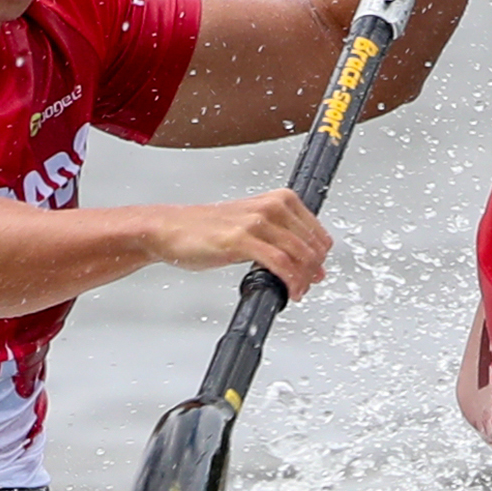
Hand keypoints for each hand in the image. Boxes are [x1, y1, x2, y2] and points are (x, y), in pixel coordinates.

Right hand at [149, 188, 331, 301]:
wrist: (171, 229)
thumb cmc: (205, 228)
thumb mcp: (251, 226)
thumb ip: (280, 240)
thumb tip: (308, 264)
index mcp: (278, 199)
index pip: (317, 232)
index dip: (321, 257)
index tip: (316, 272)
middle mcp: (270, 207)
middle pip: (312, 245)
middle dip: (313, 271)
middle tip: (306, 286)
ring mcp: (257, 222)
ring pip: (300, 255)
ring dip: (304, 279)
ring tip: (297, 291)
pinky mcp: (242, 239)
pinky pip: (280, 263)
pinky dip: (290, 280)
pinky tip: (288, 291)